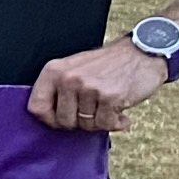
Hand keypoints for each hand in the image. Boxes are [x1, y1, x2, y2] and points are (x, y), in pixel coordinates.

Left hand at [28, 39, 168, 133]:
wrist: (143, 52)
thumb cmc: (108, 64)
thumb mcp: (75, 68)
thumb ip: (59, 90)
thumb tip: (47, 119)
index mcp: (54, 71)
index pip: (36, 107)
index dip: (49, 119)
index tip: (62, 120)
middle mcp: (68, 78)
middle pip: (63, 121)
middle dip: (80, 122)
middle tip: (94, 111)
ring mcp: (88, 88)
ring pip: (86, 124)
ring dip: (101, 121)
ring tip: (109, 106)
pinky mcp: (109, 97)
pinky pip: (106, 125)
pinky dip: (116, 123)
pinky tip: (121, 113)